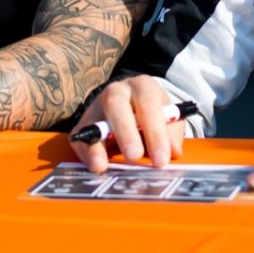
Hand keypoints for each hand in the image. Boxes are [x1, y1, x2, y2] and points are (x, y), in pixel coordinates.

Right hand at [69, 76, 186, 171]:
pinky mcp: (84, 123)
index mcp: (142, 86)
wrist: (131, 106)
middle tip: (135, 155)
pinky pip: (80, 137)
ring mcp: (97, 106)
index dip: (155, 133)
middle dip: (126, 132)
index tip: (161, 159)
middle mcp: (116, 91)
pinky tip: (95, 165)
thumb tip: (172, 151)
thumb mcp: (169, 118)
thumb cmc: (152, 115)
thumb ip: (172, 133)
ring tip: (102, 165)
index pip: (148, 105)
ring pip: (94, 121)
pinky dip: (87, 153)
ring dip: (98, 145)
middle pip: (116, 106)